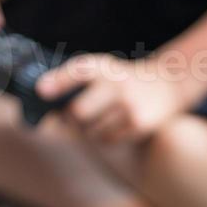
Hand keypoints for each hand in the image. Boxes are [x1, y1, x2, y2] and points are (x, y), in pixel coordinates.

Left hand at [36, 53, 184, 142]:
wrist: (166, 85)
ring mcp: (129, 105)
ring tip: (94, 121)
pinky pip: (107, 140)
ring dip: (86, 131)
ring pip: (90, 131)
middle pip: (78, 112)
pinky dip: (102, 138)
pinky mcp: (139, 124)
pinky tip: (109, 127)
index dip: (57, 82)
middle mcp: (116, 84)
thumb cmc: (121, 81)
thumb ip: (73, 79)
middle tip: (69, 119)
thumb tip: (42, 97)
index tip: (41, 91)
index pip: (78, 71)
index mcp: (103, 66)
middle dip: (69, 120)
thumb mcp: (102, 69)